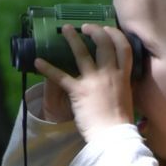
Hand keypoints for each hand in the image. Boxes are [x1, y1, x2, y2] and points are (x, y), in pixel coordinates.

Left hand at [35, 24, 134, 144]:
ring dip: (72, 39)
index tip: (108, 30)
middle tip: (86, 28)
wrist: (114, 137)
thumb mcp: (127, 98)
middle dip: (95, 31)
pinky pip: (60, 76)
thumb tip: (120, 80)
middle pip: (103, 43)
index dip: (115, 35)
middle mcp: (109, 74)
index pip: (123, 47)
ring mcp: (94, 81)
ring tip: (65, 30)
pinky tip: (38, 61)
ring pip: (82, 53)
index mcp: (123, 76)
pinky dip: (48, 68)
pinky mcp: (79, 91)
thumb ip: (122, 85)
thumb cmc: (120, 122)